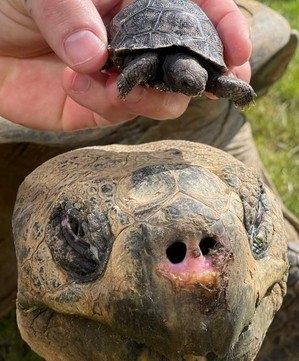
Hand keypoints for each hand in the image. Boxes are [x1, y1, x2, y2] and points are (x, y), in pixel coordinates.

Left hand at [0, 0, 250, 130]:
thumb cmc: (12, 1)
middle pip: (190, 64)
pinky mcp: (99, 107)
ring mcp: (123, 77)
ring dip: (150, 95)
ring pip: (164, 98)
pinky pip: (118, 112)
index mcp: (138, 2)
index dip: (224, 27)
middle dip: (202, 77)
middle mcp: (139, 42)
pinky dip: (103, 101)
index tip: (237, 51)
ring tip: (117, 79)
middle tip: (202, 84)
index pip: (196, 10)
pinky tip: (73, 82)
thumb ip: (70, 13)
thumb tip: (96, 55)